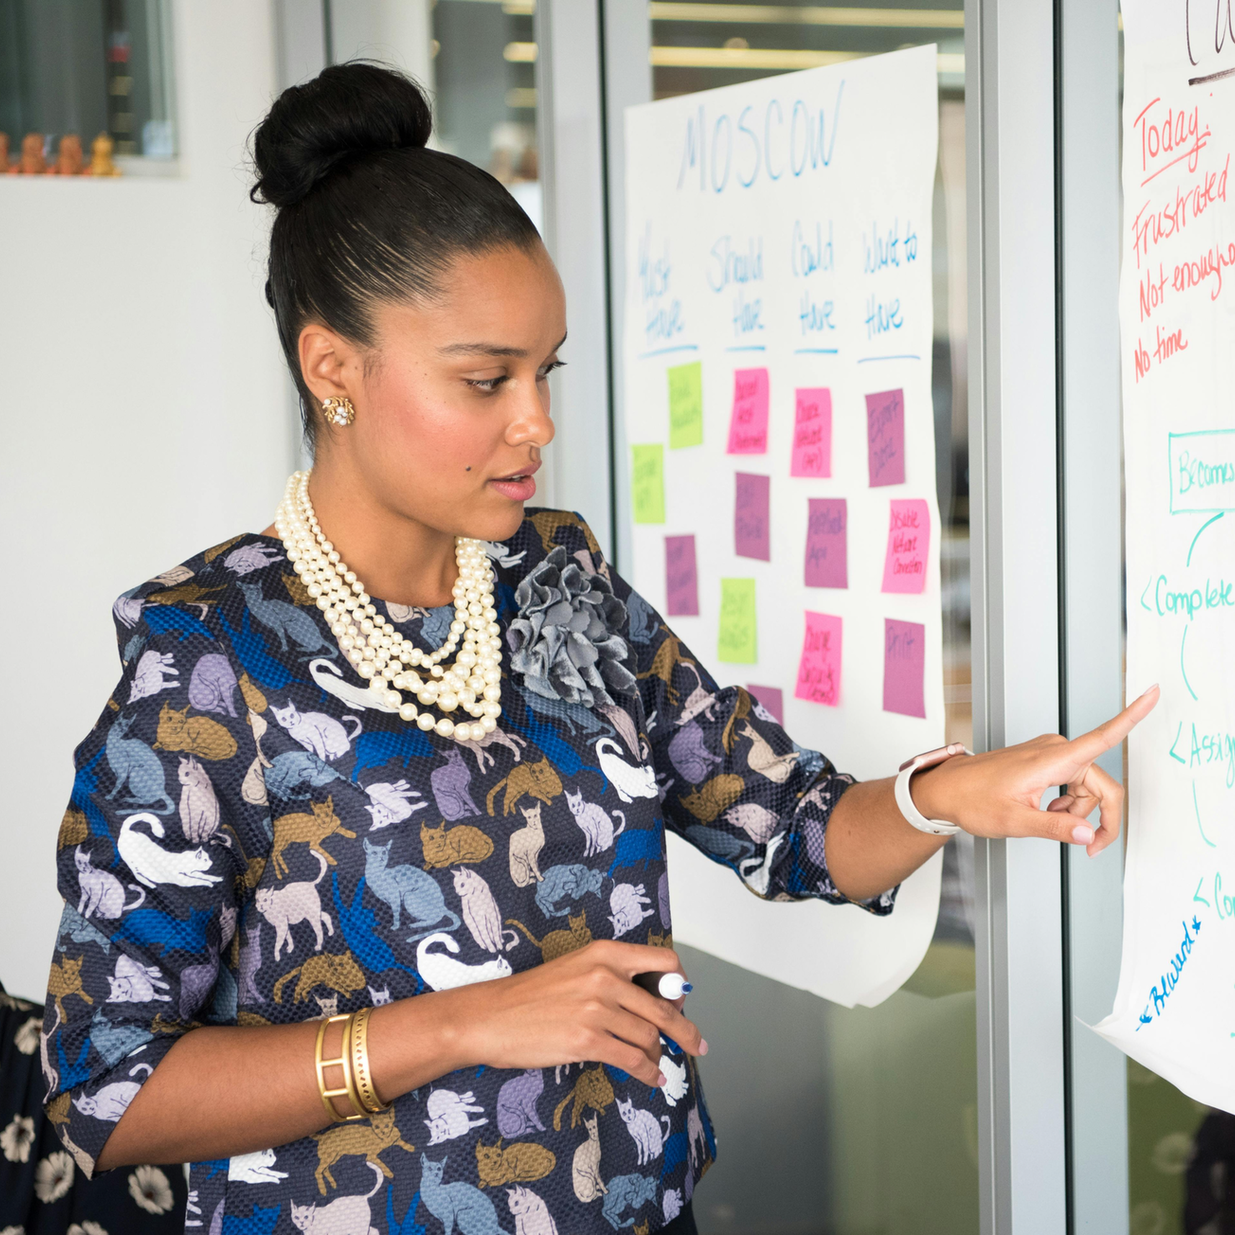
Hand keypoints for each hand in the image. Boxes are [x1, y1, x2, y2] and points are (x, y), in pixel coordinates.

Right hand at [447, 940, 704, 1087]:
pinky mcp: (587, 1040)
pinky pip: (633, 1059)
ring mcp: (597, 1009)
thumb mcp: (576, 969)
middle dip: (685, 1031)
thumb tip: (652, 1003)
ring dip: (659, 1055)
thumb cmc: (531, 996)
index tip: (681, 1002)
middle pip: (665, 1006)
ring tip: (656, 1064)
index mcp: (605, 953)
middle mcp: (605, 976)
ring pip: (650, 1036)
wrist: (491, 1016)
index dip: (679, 986)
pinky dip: (648, 1073)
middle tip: (696, 1044)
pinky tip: (650, 1078)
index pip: (664, 963)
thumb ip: (613, 978)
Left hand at [912, 685, 1158, 856]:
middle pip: (1101, 786)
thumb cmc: (972, 799)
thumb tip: (1088, 836)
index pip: (1103, 735)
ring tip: (1045, 821)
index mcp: (1053, 758)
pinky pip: (1072, 785)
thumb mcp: (1014, 821)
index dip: (1132, 715)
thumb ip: (1055, 829)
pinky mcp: (1045, 761)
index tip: (1154, 692)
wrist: (947, 789)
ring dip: (1076, 813)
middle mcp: (1056, 750)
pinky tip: (1044, 812)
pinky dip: (1066, 805)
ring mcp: (1050, 755)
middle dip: (1098, 818)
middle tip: (1089, 848)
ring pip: (1086, 790)